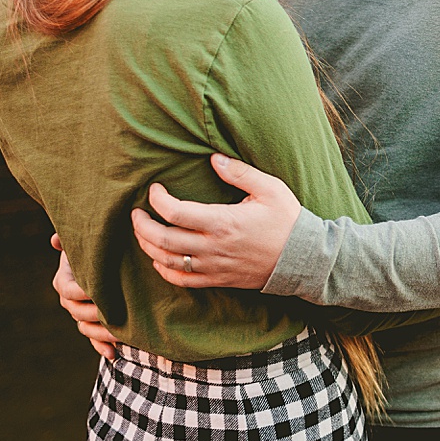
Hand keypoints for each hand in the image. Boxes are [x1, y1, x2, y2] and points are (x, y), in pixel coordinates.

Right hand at [50, 233, 117, 359]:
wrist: (112, 261)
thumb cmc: (99, 248)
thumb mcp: (89, 241)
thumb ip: (72, 239)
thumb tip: (55, 240)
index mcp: (64, 280)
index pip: (69, 290)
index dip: (83, 291)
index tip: (98, 290)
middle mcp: (69, 300)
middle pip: (78, 312)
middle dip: (96, 314)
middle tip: (115, 313)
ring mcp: (81, 314)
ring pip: (86, 328)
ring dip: (101, 333)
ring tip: (120, 335)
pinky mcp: (94, 325)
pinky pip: (94, 340)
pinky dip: (101, 348)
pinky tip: (112, 354)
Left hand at [133, 153, 300, 289]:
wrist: (303, 258)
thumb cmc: (287, 221)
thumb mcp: (270, 189)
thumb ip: (240, 173)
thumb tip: (213, 159)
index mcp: (223, 222)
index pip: (175, 212)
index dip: (158, 200)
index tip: (155, 189)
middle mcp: (213, 247)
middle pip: (162, 239)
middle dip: (142, 225)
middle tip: (136, 213)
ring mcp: (214, 267)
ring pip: (167, 261)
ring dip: (148, 246)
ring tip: (143, 232)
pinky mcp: (218, 280)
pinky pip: (182, 280)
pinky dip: (163, 270)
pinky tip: (159, 258)